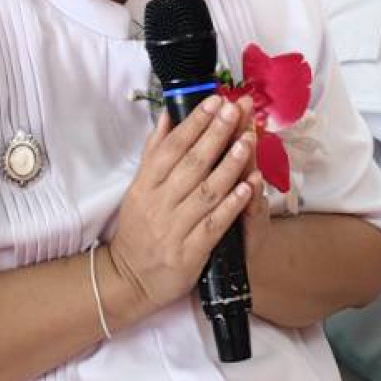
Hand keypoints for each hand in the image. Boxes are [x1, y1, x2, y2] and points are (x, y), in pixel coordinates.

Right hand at [104, 94, 258, 321]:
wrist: (131, 279)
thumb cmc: (139, 230)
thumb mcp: (138, 189)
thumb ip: (154, 152)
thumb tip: (167, 116)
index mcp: (145, 185)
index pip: (171, 147)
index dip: (194, 123)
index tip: (215, 101)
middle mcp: (158, 204)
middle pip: (191, 164)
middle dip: (215, 134)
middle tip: (235, 110)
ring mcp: (174, 228)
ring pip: (206, 191)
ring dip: (229, 164)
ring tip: (248, 140)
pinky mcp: (190, 252)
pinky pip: (214, 224)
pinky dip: (232, 204)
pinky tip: (249, 187)